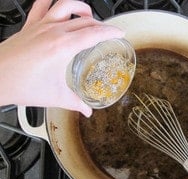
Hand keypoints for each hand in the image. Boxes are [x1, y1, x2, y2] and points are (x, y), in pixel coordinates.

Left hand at [0, 0, 123, 116]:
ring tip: (88, 14)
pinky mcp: (30, 26)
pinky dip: (52, 2)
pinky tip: (59, 7)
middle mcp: (53, 31)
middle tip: (107, 32)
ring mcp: (40, 26)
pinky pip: (42, 4)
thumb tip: (87, 110)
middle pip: (85, 20)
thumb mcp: (56, 96)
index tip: (119, 32)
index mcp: (63, 47)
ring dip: (81, 7)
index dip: (111, 31)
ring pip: (66, 5)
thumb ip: (76, 103)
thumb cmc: (20, 84)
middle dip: (100, 25)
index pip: (95, 33)